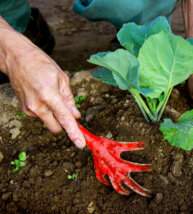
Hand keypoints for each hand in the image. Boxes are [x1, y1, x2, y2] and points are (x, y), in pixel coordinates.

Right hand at [3, 34, 85, 148]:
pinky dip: (46, 111)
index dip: (74, 133)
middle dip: (64, 123)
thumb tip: (75, 115)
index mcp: (49, 95)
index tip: (81, 144)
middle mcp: (37, 105)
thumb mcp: (62, 78)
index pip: (64, 119)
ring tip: (52, 96)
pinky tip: (43, 96)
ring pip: (49, 122)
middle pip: (56, 127)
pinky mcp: (24, 109)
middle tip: (67, 110)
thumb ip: (69, 99)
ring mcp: (29, 109)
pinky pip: (41, 116)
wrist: (17, 58)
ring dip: (54, 116)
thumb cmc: (41, 64)